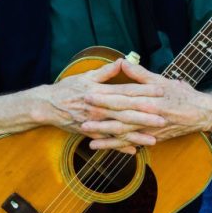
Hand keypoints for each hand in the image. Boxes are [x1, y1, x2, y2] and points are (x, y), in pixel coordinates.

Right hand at [45, 59, 165, 152]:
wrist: (47, 105)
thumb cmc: (67, 88)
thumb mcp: (86, 76)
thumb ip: (106, 71)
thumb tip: (122, 60)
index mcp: (100, 91)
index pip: (125, 90)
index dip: (143, 90)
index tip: (159, 90)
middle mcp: (99, 107)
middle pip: (125, 111)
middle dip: (145, 115)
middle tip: (163, 117)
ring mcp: (94, 121)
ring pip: (118, 129)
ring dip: (136, 135)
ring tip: (153, 138)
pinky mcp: (89, 132)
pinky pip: (106, 141)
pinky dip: (119, 147)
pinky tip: (133, 151)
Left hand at [80, 60, 211, 151]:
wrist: (201, 114)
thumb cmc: (180, 94)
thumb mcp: (161, 80)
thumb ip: (140, 73)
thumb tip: (122, 61)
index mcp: (149, 99)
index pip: (123, 97)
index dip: (105, 97)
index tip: (88, 94)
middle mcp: (148, 116)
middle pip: (121, 117)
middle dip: (100, 117)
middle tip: (81, 115)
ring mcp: (149, 129)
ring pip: (124, 133)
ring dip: (104, 134)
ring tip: (86, 134)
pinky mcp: (151, 139)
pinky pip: (130, 144)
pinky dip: (115, 146)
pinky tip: (101, 146)